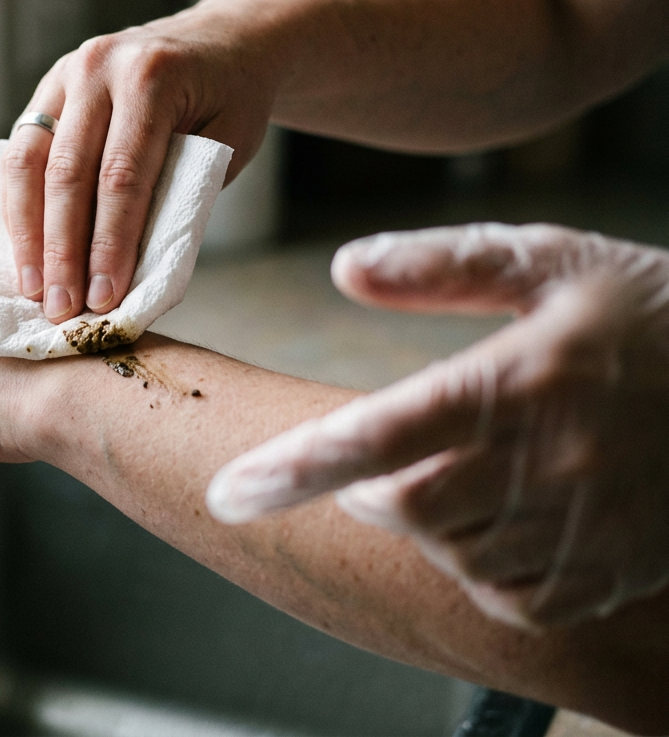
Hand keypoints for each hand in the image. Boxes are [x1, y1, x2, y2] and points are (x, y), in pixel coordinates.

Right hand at [3, 0, 276, 323]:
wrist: (221, 40)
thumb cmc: (232, 98)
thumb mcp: (229, 142)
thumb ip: (182, 192)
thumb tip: (134, 266)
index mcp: (151, 77)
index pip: (122, 175)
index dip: (109, 243)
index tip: (104, 297)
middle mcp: (99, 67)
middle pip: (67, 172)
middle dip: (61, 249)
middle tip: (60, 308)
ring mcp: (66, 72)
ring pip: (29, 162)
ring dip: (27, 233)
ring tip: (32, 288)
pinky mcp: (48, 87)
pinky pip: (21, 152)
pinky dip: (19, 205)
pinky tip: (24, 249)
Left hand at [207, 223, 668, 627]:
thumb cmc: (650, 309)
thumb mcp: (549, 259)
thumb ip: (440, 264)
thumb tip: (343, 267)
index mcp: (519, 380)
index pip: (378, 435)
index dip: (291, 469)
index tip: (228, 492)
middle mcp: (550, 462)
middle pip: (401, 509)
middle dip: (360, 487)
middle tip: (368, 457)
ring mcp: (586, 524)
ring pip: (452, 555)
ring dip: (422, 522)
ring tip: (450, 471)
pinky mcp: (615, 567)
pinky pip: (515, 596)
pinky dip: (479, 566)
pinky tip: (495, 518)